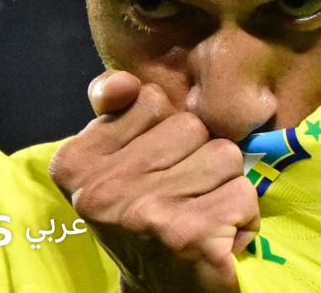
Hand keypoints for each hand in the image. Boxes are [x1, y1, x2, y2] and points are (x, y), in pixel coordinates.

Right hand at [49, 70, 259, 292]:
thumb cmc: (143, 219)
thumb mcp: (114, 161)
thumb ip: (114, 110)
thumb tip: (120, 82)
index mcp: (76, 163)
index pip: (151, 100)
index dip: (165, 132)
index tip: (151, 170)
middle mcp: (103, 190)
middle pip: (191, 126)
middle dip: (198, 157)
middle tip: (179, 198)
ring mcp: (146, 213)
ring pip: (224, 156)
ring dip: (224, 186)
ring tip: (200, 215)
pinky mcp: (189, 236)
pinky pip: (244, 194)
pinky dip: (243, 218)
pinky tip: (218, 239)